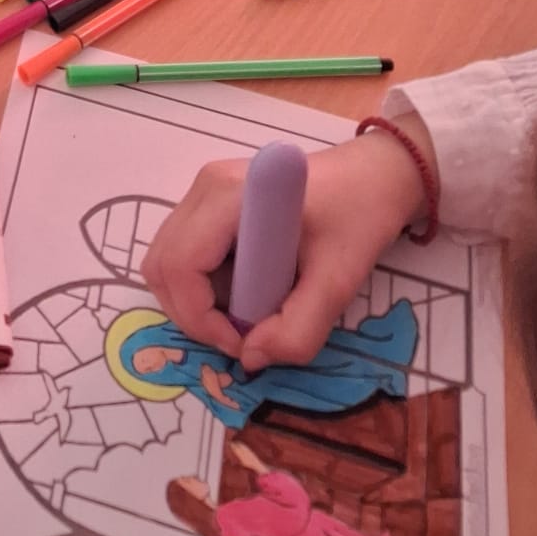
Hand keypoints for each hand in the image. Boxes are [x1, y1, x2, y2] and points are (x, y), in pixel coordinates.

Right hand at [141, 124, 430, 370]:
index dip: (201, 319)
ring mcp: (203, 190)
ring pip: (168, 261)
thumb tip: (249, 359)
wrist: (373, 176)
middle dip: (193, 314)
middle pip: (162, 265)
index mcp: (228, 196)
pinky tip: (246, 288)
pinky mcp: (210, 201)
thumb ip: (297, 330)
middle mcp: (204, 187)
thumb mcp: (337, 283)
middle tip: (241, 335)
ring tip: (247, 312)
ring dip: (197, 301)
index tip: (243, 344)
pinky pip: (185, 252)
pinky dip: (203, 285)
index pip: (180, 267)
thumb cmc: (358, 218)